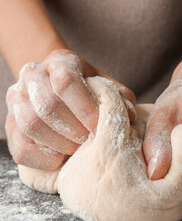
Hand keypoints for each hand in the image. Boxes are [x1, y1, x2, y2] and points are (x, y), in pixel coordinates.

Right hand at [6, 49, 135, 170]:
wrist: (57, 86)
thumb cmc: (87, 89)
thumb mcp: (105, 85)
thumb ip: (120, 96)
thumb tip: (130, 115)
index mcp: (60, 62)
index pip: (67, 82)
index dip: (86, 108)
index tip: (99, 126)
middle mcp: (33, 75)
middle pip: (48, 105)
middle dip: (74, 129)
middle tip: (89, 140)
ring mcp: (17, 98)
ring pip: (32, 125)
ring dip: (59, 143)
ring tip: (77, 149)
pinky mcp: (11, 123)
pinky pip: (20, 147)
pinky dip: (41, 158)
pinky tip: (60, 158)